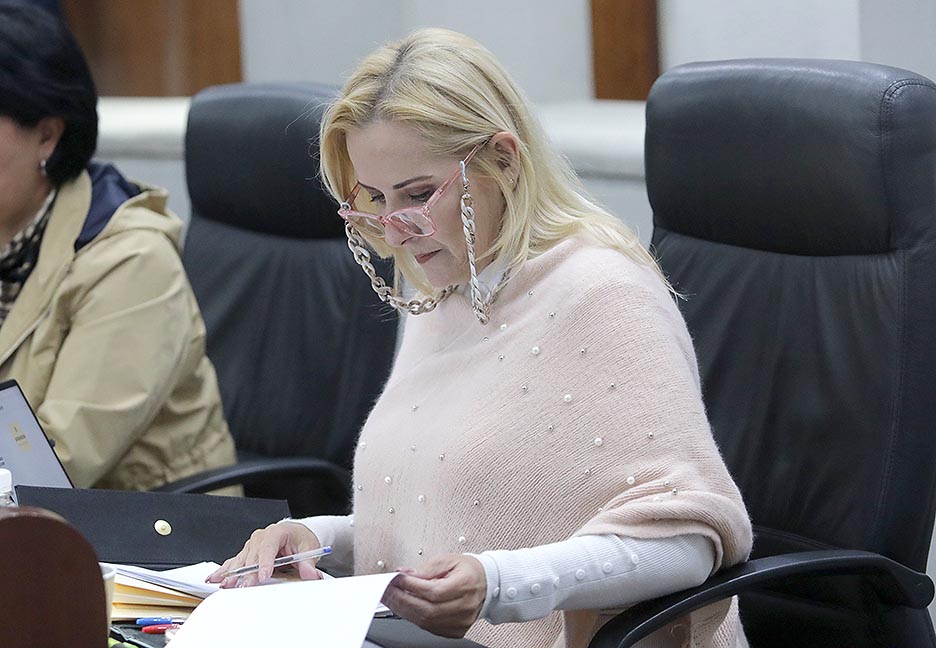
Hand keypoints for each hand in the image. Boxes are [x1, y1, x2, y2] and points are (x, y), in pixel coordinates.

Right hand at [206, 522, 322, 587]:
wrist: (295, 533)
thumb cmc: (300, 539)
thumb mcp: (309, 548)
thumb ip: (309, 563)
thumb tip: (311, 574)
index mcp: (276, 531)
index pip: (269, 546)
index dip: (265, 561)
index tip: (263, 575)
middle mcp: (261, 537)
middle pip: (252, 556)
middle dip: (248, 572)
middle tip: (245, 587)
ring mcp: (252, 545)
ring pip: (241, 560)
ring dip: (233, 573)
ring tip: (226, 585)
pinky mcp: (247, 553)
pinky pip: (234, 561)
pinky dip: (224, 570)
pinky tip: (215, 578)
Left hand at [382, 554, 486, 637]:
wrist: (486, 583)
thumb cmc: (469, 571)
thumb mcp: (448, 560)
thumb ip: (426, 568)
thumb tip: (405, 574)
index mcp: (465, 585)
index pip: (433, 591)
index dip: (411, 586)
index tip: (396, 579)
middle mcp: (464, 606)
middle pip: (427, 609)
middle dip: (401, 599)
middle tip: (386, 590)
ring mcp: (460, 621)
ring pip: (426, 621)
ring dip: (404, 610)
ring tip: (392, 598)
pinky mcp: (455, 630)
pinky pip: (429, 627)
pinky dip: (414, 617)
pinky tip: (405, 607)